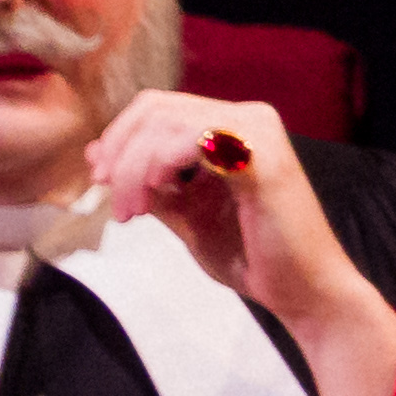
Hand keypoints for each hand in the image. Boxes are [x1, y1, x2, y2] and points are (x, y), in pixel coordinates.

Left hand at [92, 90, 390, 346]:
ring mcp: (259, 132)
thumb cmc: (249, 253)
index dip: (118, 138)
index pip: (158, 107)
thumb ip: (148, 183)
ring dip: (133, 169)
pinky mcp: (261, 158)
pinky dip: (158, 165)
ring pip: (167, 123)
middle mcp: (249, 117)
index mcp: (232, 127)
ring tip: (131, 213)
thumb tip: (95, 156)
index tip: (99, 180)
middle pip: (157, 109)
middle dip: (119, 154)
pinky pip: (195, 140)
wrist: (301, 288)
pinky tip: (153, 197)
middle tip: (112, 201)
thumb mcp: (184, 214)